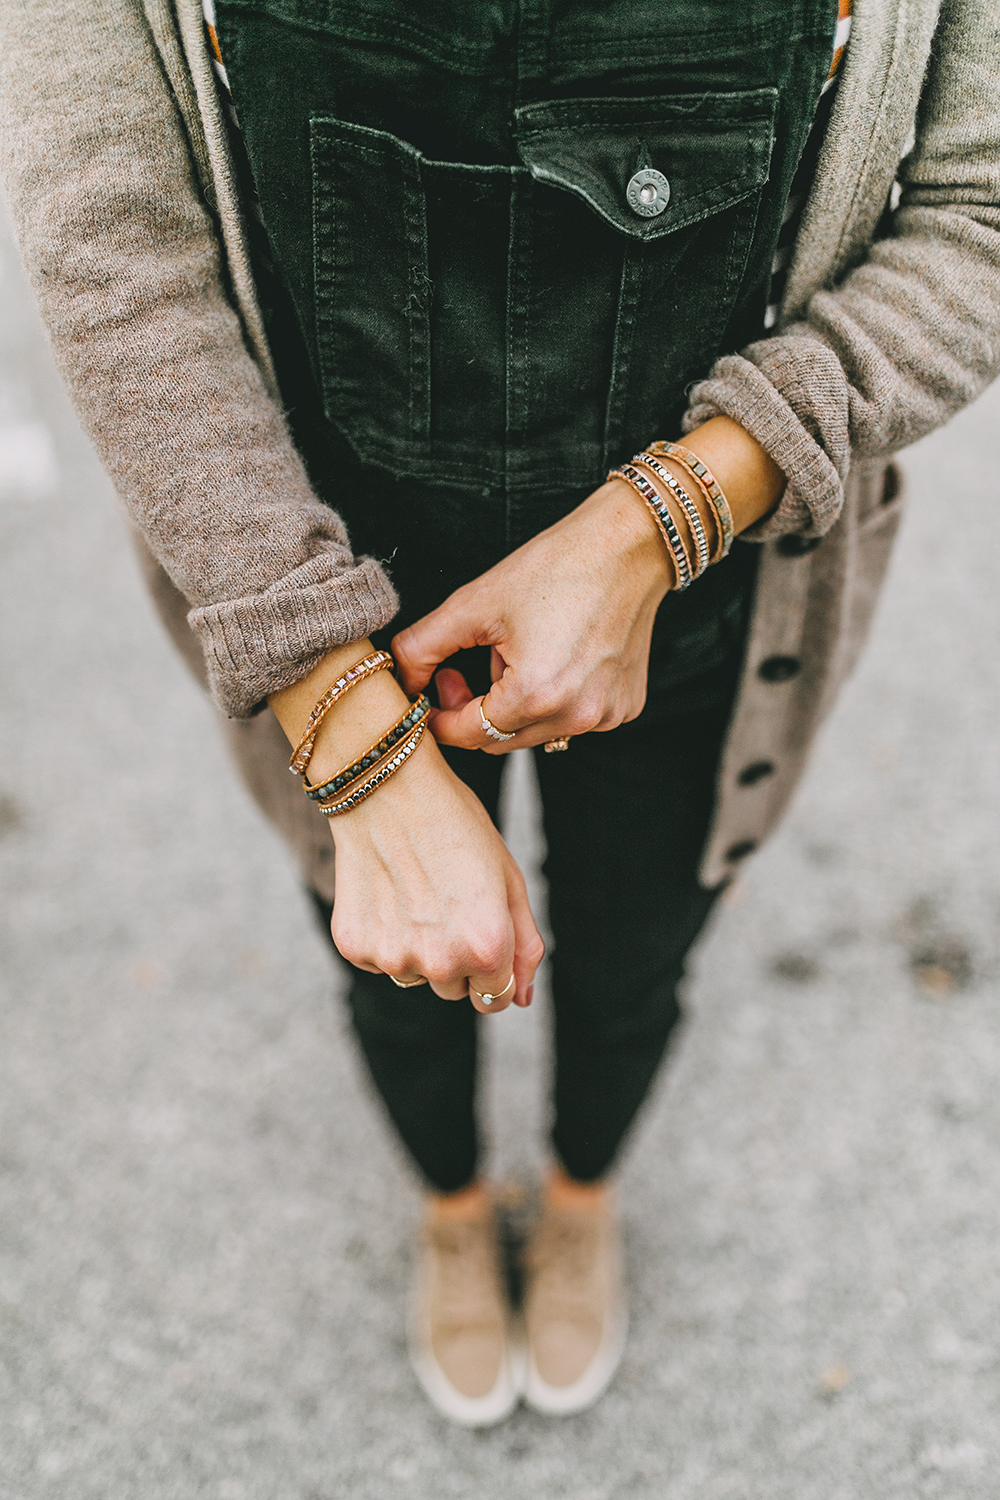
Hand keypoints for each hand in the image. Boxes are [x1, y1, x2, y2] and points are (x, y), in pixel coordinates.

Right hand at [269, 647, 543, 1013]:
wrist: (388, 788)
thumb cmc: (458, 827)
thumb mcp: (508, 878)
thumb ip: (524, 945)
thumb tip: (520, 1000)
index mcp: (488, 948)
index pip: (494, 998)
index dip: (491, 965)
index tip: (479, 930)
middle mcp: (441, 963)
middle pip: (453, 991)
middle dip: (456, 958)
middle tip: (445, 900)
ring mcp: (394, 957)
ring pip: (415, 976)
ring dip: (419, 948)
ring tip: (415, 891)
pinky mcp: (355, 947)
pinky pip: (379, 961)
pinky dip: (384, 935)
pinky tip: (387, 891)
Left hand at [393, 417, 785, 751]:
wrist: (629, 546)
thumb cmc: (555, 567)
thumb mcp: (475, 603)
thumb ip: (423, 646)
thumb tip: (401, 681)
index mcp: (535, 695)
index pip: (467, 734)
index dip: (440, 716)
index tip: (434, 687)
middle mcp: (576, 716)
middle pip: (500, 739)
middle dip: (476, 710)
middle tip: (469, 666)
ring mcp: (606, 717)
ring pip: (535, 732)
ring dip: (516, 706)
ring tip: (519, 654)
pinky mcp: (626, 708)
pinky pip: (572, 719)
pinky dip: (555, 700)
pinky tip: (557, 657)